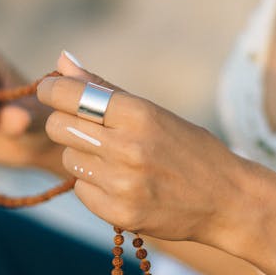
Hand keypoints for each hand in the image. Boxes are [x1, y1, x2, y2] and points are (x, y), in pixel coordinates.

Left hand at [37, 51, 244, 242]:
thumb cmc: (188, 146)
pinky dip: (93, 184)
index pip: (69, 95)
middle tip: (86, 125)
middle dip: (65, 121)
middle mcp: (128, 147)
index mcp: (138, 113)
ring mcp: (123, 184)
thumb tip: (62, 60)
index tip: (49, 89)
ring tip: (112, 157)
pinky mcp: (121, 214)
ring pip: (68, 159)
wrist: (227, 198)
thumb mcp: (152, 110)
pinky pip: (81, 190)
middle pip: (59, 126)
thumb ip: (102, 87)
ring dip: (82, 155)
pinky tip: (120, 181)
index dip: (51, 89)